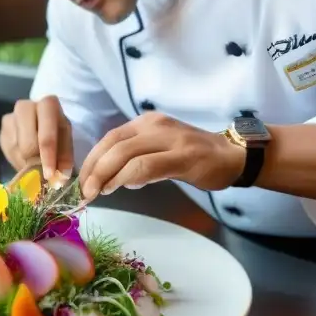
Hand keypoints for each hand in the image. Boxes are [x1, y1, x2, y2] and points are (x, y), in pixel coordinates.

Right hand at [0, 96, 73, 179]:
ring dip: (26, 163)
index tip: (50, 174)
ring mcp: (10, 118)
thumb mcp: (66, 142)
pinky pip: (8, 152)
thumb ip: (64, 157)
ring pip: (16, 149)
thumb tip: (60, 176)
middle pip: (28, 143)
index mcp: (48, 105)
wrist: (41, 125)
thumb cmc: (57, 133)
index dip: (48, 156)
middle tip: (41, 173)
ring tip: (35, 166)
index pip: (46, 134)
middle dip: (36, 162)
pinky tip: (26, 160)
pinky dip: (18, 161)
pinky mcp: (2, 130)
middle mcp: (25, 107)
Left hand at [79, 112, 242, 201]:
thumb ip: (135, 158)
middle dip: (94, 169)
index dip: (92, 160)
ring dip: (106, 175)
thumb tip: (109, 178)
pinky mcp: (183, 157)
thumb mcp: (160, 149)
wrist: (234, 155)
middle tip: (85, 192)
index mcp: (146, 123)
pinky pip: (147, 166)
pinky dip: (128, 177)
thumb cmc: (194, 156)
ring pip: (126, 154)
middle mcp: (155, 125)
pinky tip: (121, 188)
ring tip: (98, 192)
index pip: (110, 138)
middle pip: (113, 144)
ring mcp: (170, 139)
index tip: (82, 182)